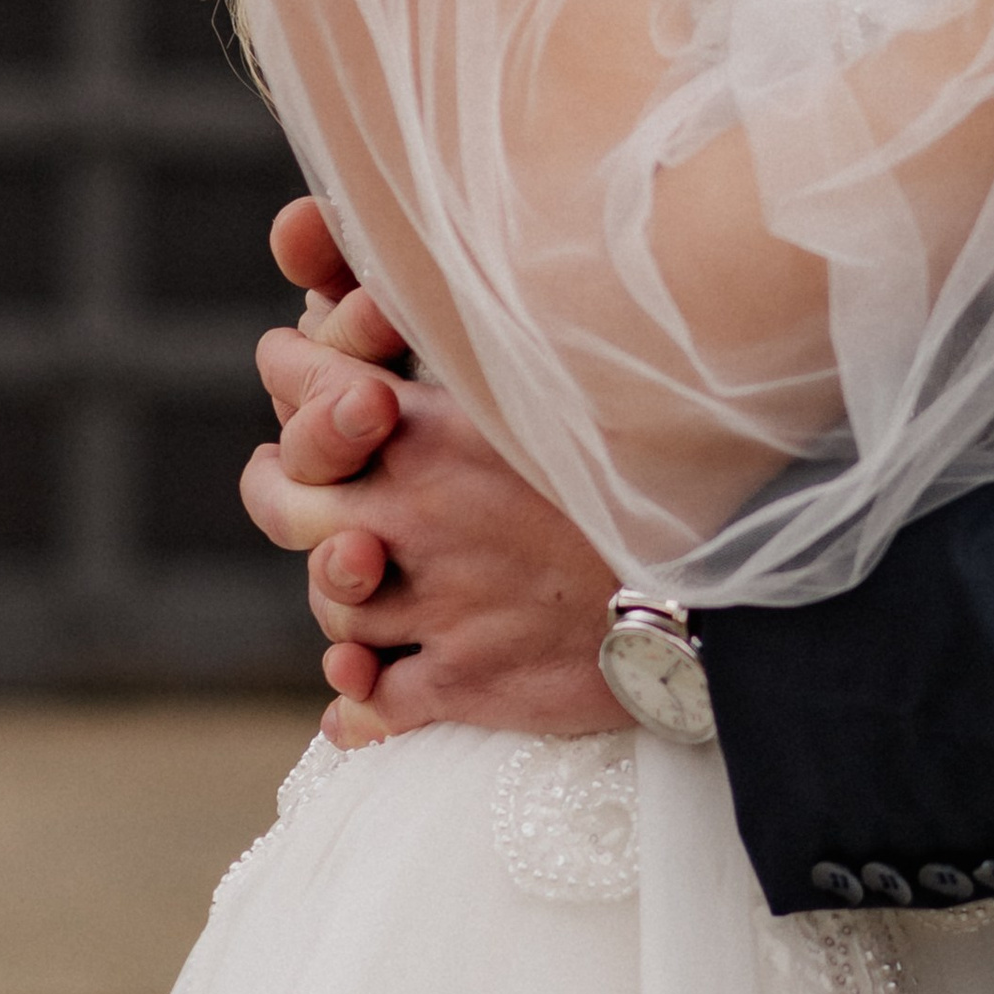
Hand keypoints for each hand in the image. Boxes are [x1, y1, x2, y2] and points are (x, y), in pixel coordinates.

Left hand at [248, 203, 616, 749]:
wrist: (713, 583)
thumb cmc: (649, 464)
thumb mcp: (562, 377)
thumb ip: (487, 345)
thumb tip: (454, 291)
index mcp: (428, 431)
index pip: (306, 384)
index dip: (290, 370)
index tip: (291, 362)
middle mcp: (409, 516)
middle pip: (284, 503)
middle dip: (279, 484)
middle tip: (289, 478)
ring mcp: (430, 605)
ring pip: (331, 603)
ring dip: (337, 589)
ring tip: (352, 576)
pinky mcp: (461, 682)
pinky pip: (370, 702)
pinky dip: (353, 699)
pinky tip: (356, 692)